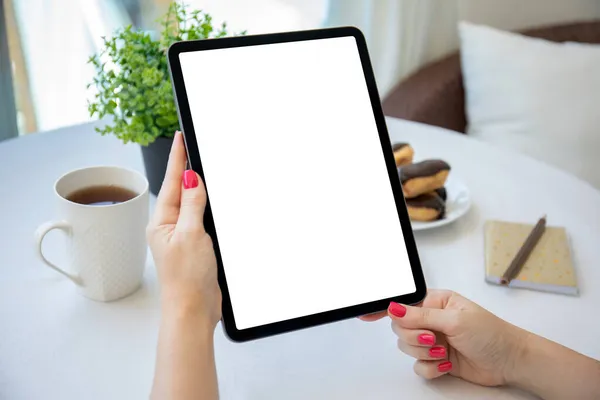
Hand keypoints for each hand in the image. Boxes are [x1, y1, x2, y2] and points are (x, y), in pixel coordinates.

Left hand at [146, 131, 220, 326]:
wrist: (193, 310)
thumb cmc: (187, 279)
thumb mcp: (190, 235)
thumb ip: (192, 205)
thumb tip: (192, 179)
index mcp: (161, 223)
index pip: (172, 183)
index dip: (178, 159)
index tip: (180, 137)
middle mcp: (169, 228)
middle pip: (179, 191)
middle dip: (184, 168)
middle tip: (188, 145)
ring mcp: (182, 238)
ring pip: (190, 204)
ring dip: (195, 187)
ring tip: (196, 166)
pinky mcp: (195, 247)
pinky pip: (199, 219)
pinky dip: (205, 207)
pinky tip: (209, 202)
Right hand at [362, 290, 526, 386]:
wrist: (510, 362)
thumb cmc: (491, 333)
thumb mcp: (455, 320)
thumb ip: (421, 314)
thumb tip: (394, 307)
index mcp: (435, 301)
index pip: (403, 302)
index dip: (384, 309)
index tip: (366, 315)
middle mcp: (431, 319)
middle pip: (400, 327)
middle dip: (414, 337)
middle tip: (433, 339)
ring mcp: (433, 339)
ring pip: (406, 347)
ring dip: (424, 352)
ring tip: (443, 351)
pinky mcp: (437, 359)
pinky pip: (418, 366)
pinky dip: (431, 367)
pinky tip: (446, 364)